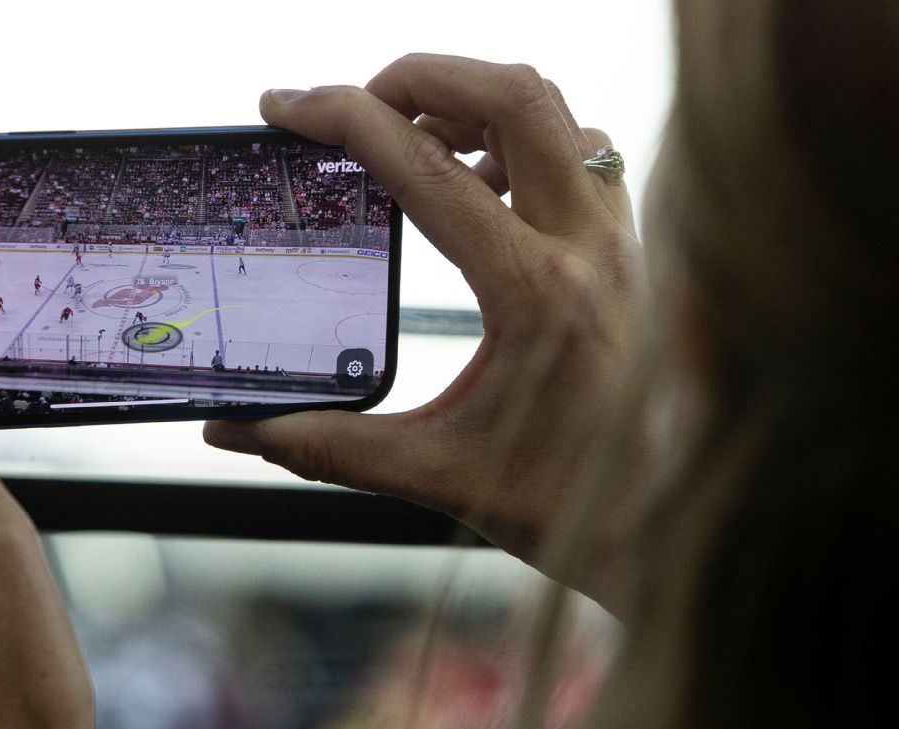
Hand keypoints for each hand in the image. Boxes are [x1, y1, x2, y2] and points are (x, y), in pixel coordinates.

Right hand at [204, 54, 645, 606]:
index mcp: (534, 293)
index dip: (342, 120)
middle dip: (417, 75)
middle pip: (512, 94)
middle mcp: (588, 247)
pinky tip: (473, 179)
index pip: (426, 169)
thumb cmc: (562, 501)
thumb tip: (233, 431)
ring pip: (553, 109)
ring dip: (471, 98)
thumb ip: (324, 446)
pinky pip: (578, 146)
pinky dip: (517, 135)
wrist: (664, 519)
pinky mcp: (627, 245)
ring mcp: (618, 238)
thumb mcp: (432, 475)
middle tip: (351, 106)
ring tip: (406, 133)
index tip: (285, 106)